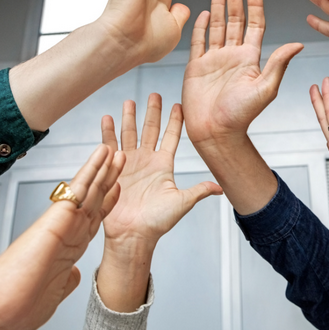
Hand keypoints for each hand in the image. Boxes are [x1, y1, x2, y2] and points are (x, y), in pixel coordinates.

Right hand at [0, 145, 124, 329]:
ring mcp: (61, 223)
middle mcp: (66, 233)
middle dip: (108, 180)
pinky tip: (102, 155)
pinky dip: (91, 170)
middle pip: (93, 200)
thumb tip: (76, 276)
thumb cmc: (16, 306)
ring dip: (103, 169)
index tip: (117, 189)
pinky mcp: (56, 218)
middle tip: (120, 159)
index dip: (106, 204)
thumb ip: (67, 282)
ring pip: (88, 189)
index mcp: (68, 250)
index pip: (92, 220)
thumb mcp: (55, 294)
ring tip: (115, 149)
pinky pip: (78, 189)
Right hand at [100, 95, 222, 249]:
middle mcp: (147, 161)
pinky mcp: (113, 169)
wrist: (133, 235)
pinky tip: (108, 118)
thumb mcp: (182, 203)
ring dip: (129, 117)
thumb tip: (221, 188)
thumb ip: (198, 190)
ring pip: (129, 134)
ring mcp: (129, 164)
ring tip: (130, 100)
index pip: (171, 137)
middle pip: (150, 130)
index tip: (179, 104)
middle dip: (152, 112)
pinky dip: (108, 132)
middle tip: (154, 94)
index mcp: (164, 166)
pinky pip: (110, 146)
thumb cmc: (157, 223)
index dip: (175, 121)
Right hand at [182, 0, 302, 143]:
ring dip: (219, 5)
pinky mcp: (197, 66)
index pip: (255, 24)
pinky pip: (199, 41)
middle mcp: (234, 56)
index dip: (255, 4)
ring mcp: (215, 60)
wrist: (215, 133)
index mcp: (251, 59)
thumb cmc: (241, 116)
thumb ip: (278, 63)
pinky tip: (204, 12)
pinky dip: (201, 26)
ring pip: (218, 25)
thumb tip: (298, 44)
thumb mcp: (265, 88)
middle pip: (236, 19)